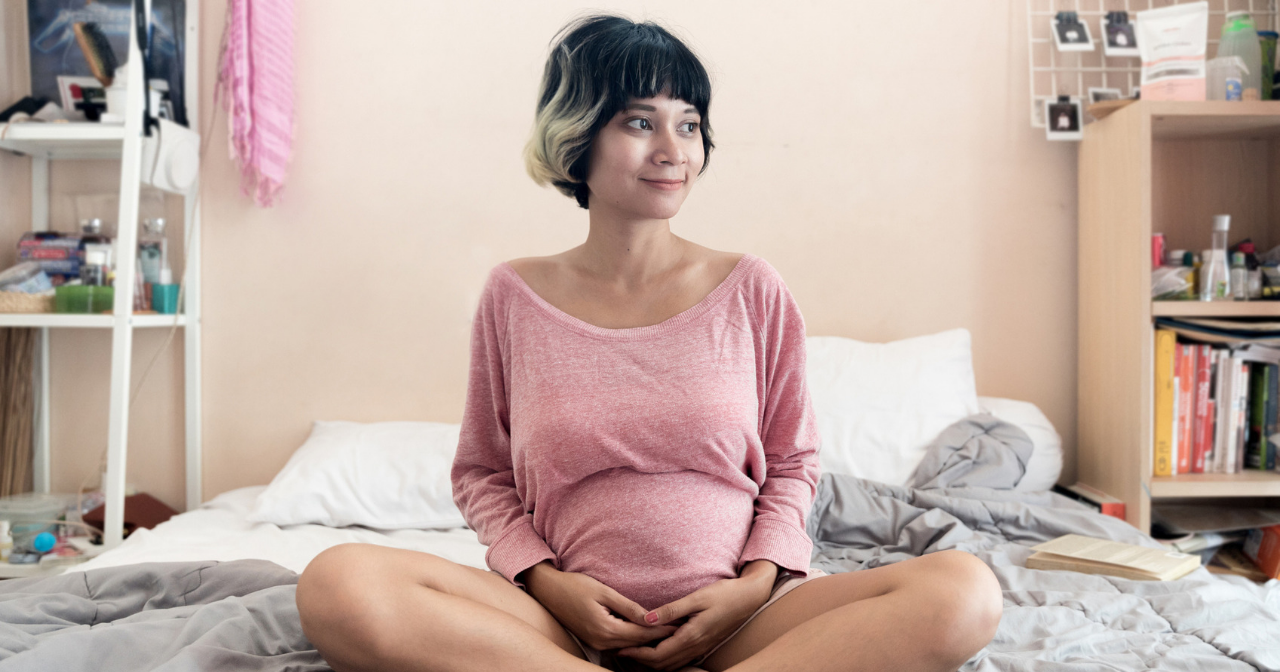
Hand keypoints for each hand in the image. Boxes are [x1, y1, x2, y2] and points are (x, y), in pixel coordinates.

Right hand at [522, 562, 678, 651]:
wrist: (548, 591)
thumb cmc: (574, 586)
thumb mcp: (604, 592)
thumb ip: (627, 607)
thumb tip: (650, 617)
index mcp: (605, 629)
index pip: (641, 634)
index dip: (662, 630)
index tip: (680, 625)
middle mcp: (601, 641)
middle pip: (637, 642)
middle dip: (659, 637)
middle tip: (681, 630)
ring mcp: (596, 643)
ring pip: (628, 645)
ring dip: (647, 640)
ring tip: (668, 633)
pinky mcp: (593, 640)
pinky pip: (619, 643)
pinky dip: (634, 639)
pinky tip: (645, 633)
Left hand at [616, 562, 777, 670]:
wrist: (749, 598)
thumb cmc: (724, 594)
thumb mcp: (697, 598)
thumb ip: (671, 610)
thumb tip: (646, 620)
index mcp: (691, 637)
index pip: (657, 655)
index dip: (637, 654)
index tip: (621, 648)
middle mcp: (695, 647)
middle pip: (662, 664)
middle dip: (640, 660)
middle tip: (622, 649)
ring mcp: (700, 648)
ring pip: (671, 665)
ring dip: (652, 661)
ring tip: (635, 649)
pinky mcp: (704, 645)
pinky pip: (680, 660)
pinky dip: (665, 658)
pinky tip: (657, 647)